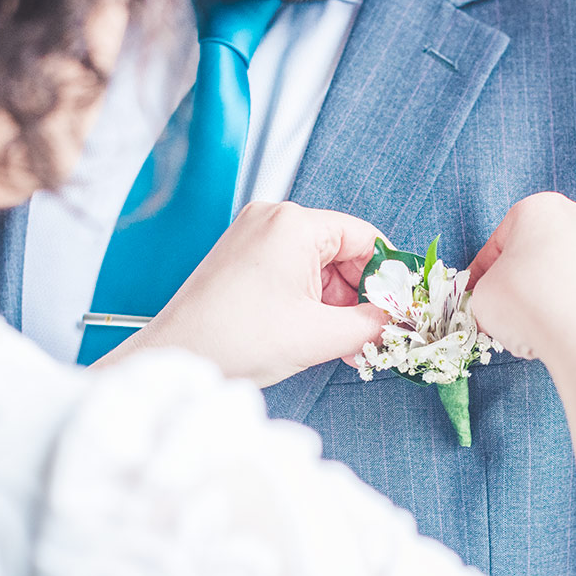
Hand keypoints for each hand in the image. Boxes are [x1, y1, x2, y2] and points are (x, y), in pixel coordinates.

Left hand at [101, 202, 386, 386]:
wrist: (176, 357)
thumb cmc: (237, 339)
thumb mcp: (321, 335)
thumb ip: (371, 324)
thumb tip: (397, 321)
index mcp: (294, 223)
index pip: (364, 237)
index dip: (387, 275)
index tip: (400, 306)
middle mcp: (272, 218)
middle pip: (341, 251)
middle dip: (359, 295)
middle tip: (372, 334)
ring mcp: (253, 236)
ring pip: (317, 265)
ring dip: (335, 303)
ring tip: (343, 344)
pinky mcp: (242, 257)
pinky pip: (292, 272)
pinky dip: (310, 301)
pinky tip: (317, 334)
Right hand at [467, 192, 575, 367]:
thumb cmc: (528, 306)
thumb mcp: (482, 296)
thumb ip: (484, 292)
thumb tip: (496, 305)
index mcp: (541, 209)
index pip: (501, 240)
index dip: (484, 271)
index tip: (478, 294)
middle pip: (541, 252)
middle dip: (523, 281)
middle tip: (510, 313)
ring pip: (573, 272)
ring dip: (555, 294)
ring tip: (541, 329)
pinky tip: (571, 333)